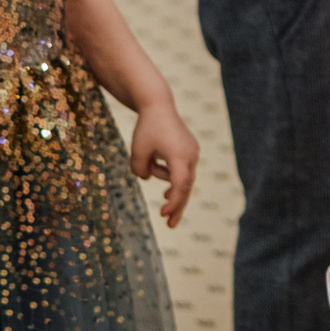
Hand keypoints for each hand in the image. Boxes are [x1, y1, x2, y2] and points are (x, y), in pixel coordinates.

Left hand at [130, 103, 199, 227]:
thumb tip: (147, 178)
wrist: (158, 104)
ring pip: (181, 177)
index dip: (173, 202)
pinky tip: (166, 190)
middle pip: (185, 186)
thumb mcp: (137, 152)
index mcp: (180, 156)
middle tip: (169, 225)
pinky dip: (172, 177)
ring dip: (166, 181)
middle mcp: (191, 155)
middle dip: (177, 206)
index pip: (179, 185)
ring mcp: (192, 152)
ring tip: (152, 169)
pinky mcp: (189, 149)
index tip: (163, 214)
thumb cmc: (146, 127)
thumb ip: (140, 171)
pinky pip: (180, 169)